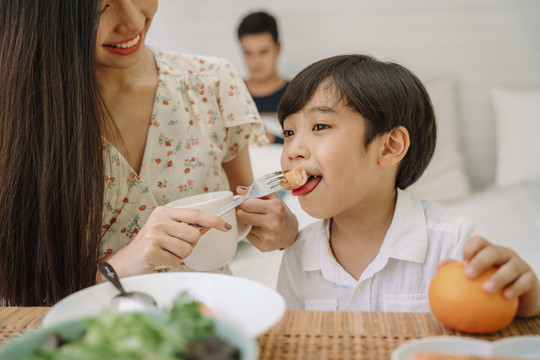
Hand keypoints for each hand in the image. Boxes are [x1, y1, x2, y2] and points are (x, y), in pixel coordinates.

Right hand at [99, 206, 231, 280]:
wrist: (125, 262)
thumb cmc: (151, 245)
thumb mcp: (167, 230)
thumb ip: (186, 226)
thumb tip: (210, 225)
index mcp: (165, 211)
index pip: (196, 214)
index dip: (213, 220)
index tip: (226, 226)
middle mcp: (159, 220)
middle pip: (194, 235)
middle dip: (190, 245)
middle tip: (175, 247)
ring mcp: (154, 235)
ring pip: (187, 249)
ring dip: (180, 256)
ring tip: (166, 253)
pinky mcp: (151, 251)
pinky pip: (177, 261)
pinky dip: (171, 264)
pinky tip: (160, 260)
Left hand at [235, 186, 298, 250]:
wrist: (291, 233)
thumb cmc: (280, 213)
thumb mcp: (273, 198)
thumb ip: (256, 190)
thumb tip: (238, 189)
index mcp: (276, 208)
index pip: (247, 204)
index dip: (242, 202)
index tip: (244, 202)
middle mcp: (273, 223)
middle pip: (241, 216)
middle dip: (241, 212)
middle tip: (246, 211)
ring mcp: (268, 236)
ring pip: (244, 226)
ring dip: (246, 222)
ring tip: (256, 221)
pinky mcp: (263, 246)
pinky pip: (247, 236)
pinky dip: (249, 232)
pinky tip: (258, 230)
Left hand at [439, 235, 539, 316]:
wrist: (520, 300)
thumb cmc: (491, 286)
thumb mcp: (476, 278)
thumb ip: (458, 271)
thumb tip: (439, 266)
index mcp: (489, 252)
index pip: (479, 241)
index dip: (470, 248)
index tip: (462, 262)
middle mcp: (505, 255)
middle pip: (494, 251)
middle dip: (480, 261)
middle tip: (468, 274)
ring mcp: (520, 265)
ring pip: (511, 267)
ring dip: (498, 278)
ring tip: (486, 289)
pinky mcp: (531, 278)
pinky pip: (524, 282)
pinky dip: (515, 288)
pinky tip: (506, 296)